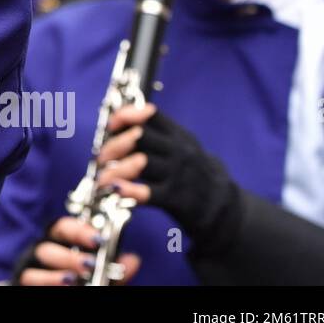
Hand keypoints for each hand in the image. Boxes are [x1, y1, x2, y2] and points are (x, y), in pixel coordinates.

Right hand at [11, 216, 140, 284]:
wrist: (68, 290)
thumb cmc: (83, 280)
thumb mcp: (102, 276)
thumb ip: (115, 271)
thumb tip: (133, 259)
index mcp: (61, 242)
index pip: (64, 227)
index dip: (78, 231)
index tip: (98, 239)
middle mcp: (44, 252)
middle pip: (47, 247)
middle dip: (68, 256)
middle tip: (89, 265)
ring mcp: (33, 269)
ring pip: (36, 264)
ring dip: (54, 274)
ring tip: (74, 279)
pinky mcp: (26, 281)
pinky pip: (29, 279)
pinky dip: (46, 281)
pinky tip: (65, 285)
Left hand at [97, 103, 242, 255]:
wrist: (222, 206)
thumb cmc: (191, 172)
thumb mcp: (181, 146)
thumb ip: (156, 135)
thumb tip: (117, 124)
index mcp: (177, 135)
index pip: (150, 115)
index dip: (126, 116)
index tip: (111, 125)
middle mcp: (178, 150)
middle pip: (139, 137)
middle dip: (113, 146)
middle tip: (101, 158)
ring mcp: (177, 174)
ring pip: (140, 163)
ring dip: (115, 170)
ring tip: (102, 179)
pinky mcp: (176, 198)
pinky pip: (149, 192)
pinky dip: (129, 190)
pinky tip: (116, 189)